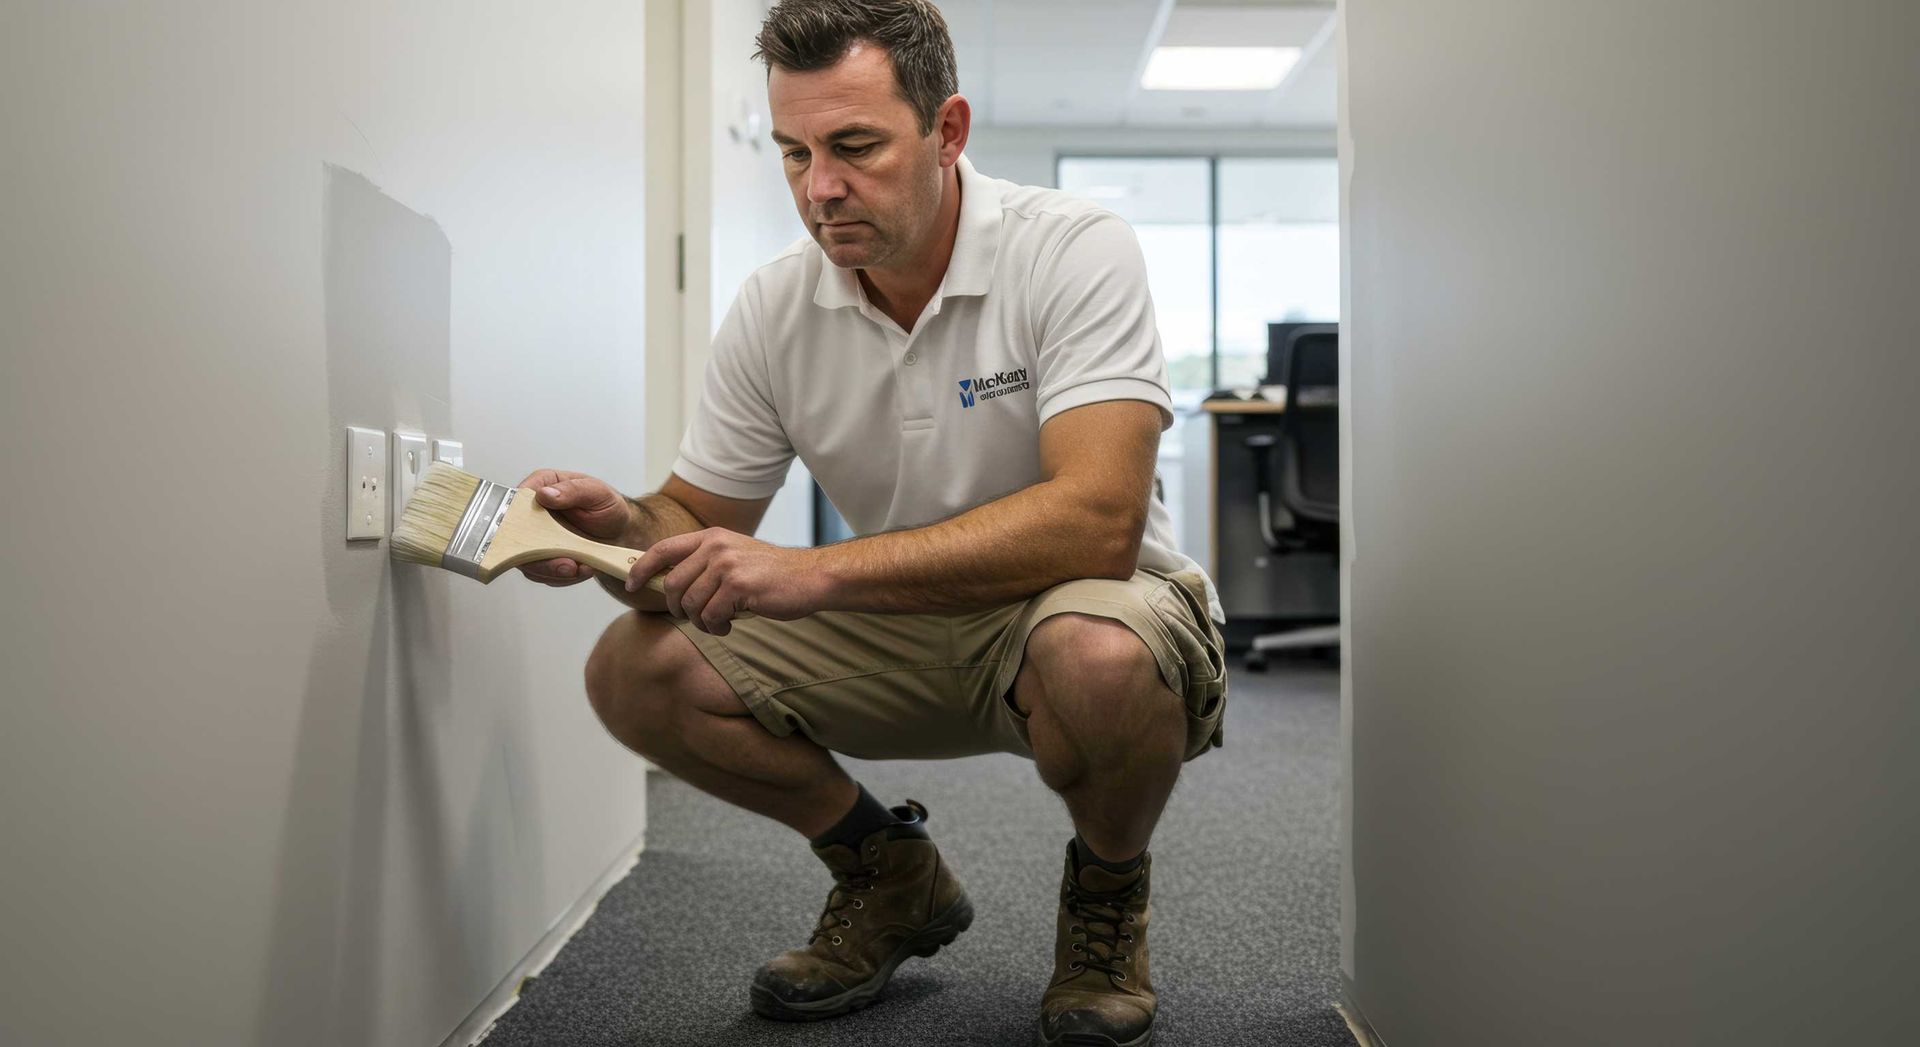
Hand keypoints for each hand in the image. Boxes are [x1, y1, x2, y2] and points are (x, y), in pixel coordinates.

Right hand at [512, 469, 632, 585]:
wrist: (619, 532)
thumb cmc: (607, 506)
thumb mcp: (596, 492)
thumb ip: (572, 491)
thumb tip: (545, 493)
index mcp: (541, 486)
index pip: (516, 500)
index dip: (518, 518)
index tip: (537, 534)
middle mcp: (532, 512)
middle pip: (516, 537)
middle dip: (540, 555)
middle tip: (568, 564)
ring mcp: (534, 537)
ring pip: (527, 560)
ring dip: (553, 570)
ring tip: (580, 567)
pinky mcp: (541, 557)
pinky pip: (541, 573)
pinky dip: (561, 576)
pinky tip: (581, 569)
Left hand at [628, 528, 826, 634]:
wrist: (811, 577)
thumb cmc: (773, 574)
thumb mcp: (735, 557)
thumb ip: (705, 564)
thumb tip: (669, 585)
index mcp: (711, 537)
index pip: (662, 549)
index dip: (641, 569)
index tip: (631, 585)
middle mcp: (716, 547)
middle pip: (673, 584)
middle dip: (678, 608)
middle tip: (695, 617)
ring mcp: (727, 565)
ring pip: (691, 604)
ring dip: (700, 622)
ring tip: (718, 623)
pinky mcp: (739, 586)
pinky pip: (711, 616)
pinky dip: (716, 627)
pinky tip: (730, 625)